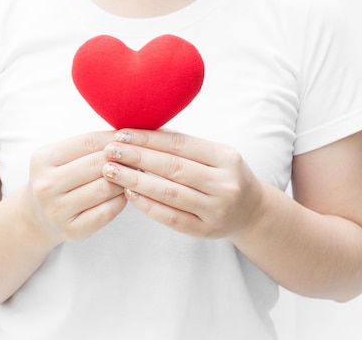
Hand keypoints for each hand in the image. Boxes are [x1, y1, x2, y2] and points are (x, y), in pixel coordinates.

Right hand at [27, 131, 127, 244]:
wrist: (39, 216)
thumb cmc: (60, 177)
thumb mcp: (63, 156)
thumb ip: (90, 144)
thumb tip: (127, 135)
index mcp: (42, 160)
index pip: (88, 142)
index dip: (114, 139)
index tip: (130, 139)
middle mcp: (46, 186)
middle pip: (98, 165)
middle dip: (122, 159)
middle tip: (137, 158)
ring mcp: (57, 211)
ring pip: (105, 188)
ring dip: (125, 180)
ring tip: (132, 174)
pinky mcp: (73, 230)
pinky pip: (108, 211)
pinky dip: (121, 200)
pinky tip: (124, 193)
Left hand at [101, 130, 265, 238]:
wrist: (252, 211)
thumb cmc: (223, 175)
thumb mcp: (214, 155)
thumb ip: (183, 146)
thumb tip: (140, 131)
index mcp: (226, 157)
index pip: (180, 145)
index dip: (148, 139)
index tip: (121, 134)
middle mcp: (225, 183)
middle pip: (173, 168)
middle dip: (137, 157)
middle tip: (110, 151)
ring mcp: (217, 210)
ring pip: (170, 193)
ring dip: (136, 181)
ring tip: (111, 171)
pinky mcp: (206, 231)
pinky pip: (171, 218)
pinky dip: (148, 205)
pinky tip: (128, 194)